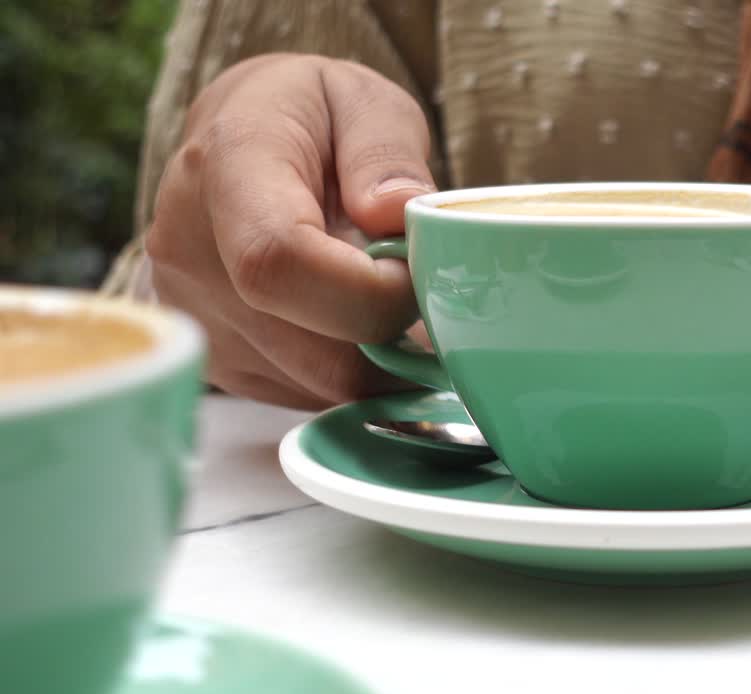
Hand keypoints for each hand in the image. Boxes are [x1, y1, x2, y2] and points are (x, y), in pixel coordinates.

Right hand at [146, 53, 431, 408]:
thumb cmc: (313, 115)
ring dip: (378, 358)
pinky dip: (351, 370)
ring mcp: (193, 312)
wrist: (241, 135)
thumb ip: (386, 151)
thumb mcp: (364, 100)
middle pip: (311, 347)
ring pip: (316, 382)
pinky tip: (355, 318)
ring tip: (387, 295)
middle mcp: (188, 248)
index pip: (279, 263)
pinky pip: (304, 394)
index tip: (414, 272)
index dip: (369, 291)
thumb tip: (397, 213)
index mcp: (226, 168)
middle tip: (422, 290)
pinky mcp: (213, 357)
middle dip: (393, 334)